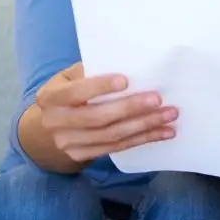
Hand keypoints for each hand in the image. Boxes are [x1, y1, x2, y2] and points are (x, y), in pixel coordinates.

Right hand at [34, 62, 175, 161]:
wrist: (50, 125)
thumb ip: (92, 70)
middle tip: (158, 99)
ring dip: (145, 126)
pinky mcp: (81, 155)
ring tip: (170, 115)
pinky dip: (144, 139)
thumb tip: (130, 63)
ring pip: (112, 135)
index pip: (76, 92)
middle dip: (130, 108)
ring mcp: (67, 142)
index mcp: (51, 98)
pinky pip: (118, 147)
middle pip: (97, 117)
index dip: (100, 86)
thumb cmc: (71, 91)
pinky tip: (165, 132)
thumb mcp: (72, 76)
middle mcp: (55, 122)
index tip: (126, 80)